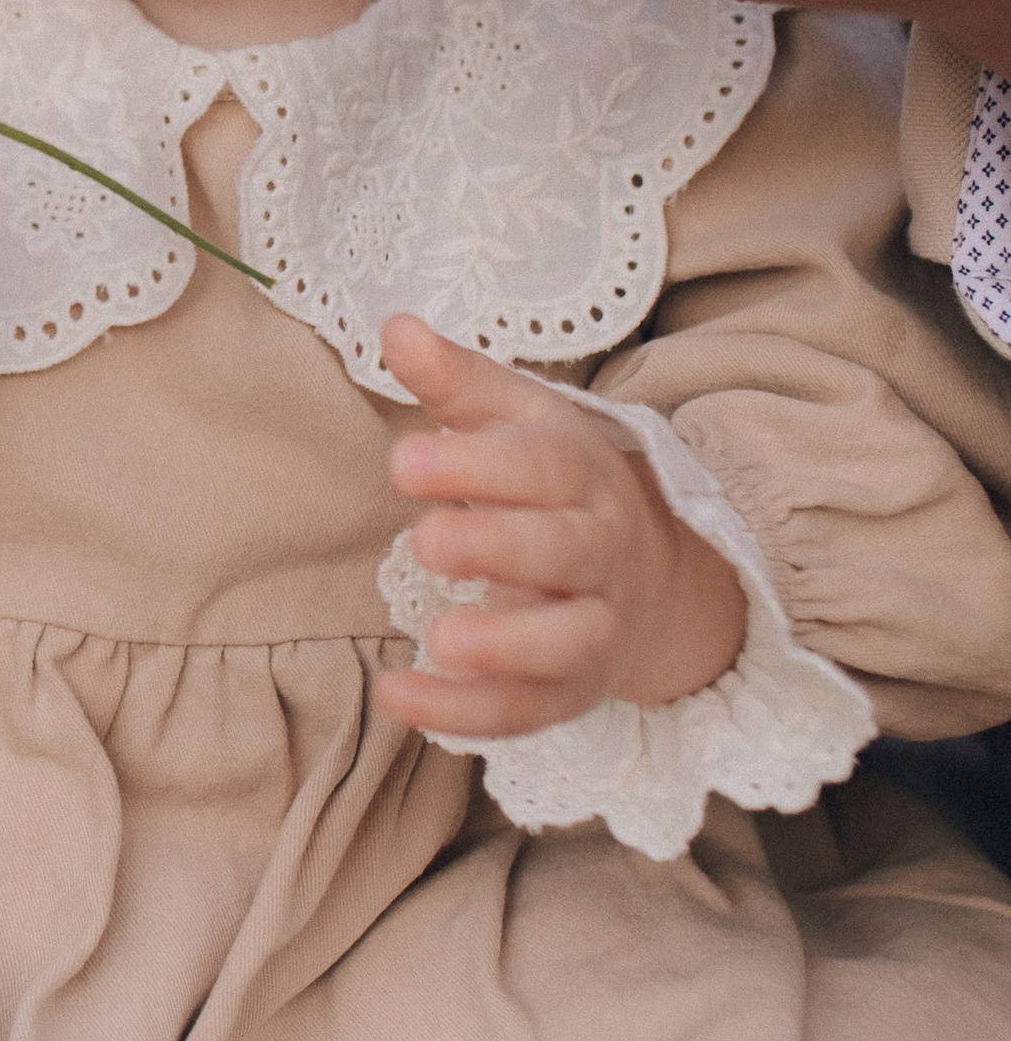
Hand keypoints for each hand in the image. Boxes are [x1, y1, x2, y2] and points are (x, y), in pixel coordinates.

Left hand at [374, 314, 746, 738]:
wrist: (646, 576)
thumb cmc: (551, 486)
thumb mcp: (514, 420)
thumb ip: (455, 382)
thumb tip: (395, 327)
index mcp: (580, 474)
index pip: (540, 465)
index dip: (475, 465)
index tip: (402, 462)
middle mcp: (598, 550)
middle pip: (562, 550)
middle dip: (499, 547)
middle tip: (428, 541)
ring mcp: (592, 627)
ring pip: (565, 641)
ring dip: (506, 646)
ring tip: (439, 640)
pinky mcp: (568, 692)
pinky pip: (525, 710)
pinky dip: (465, 713)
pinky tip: (399, 700)